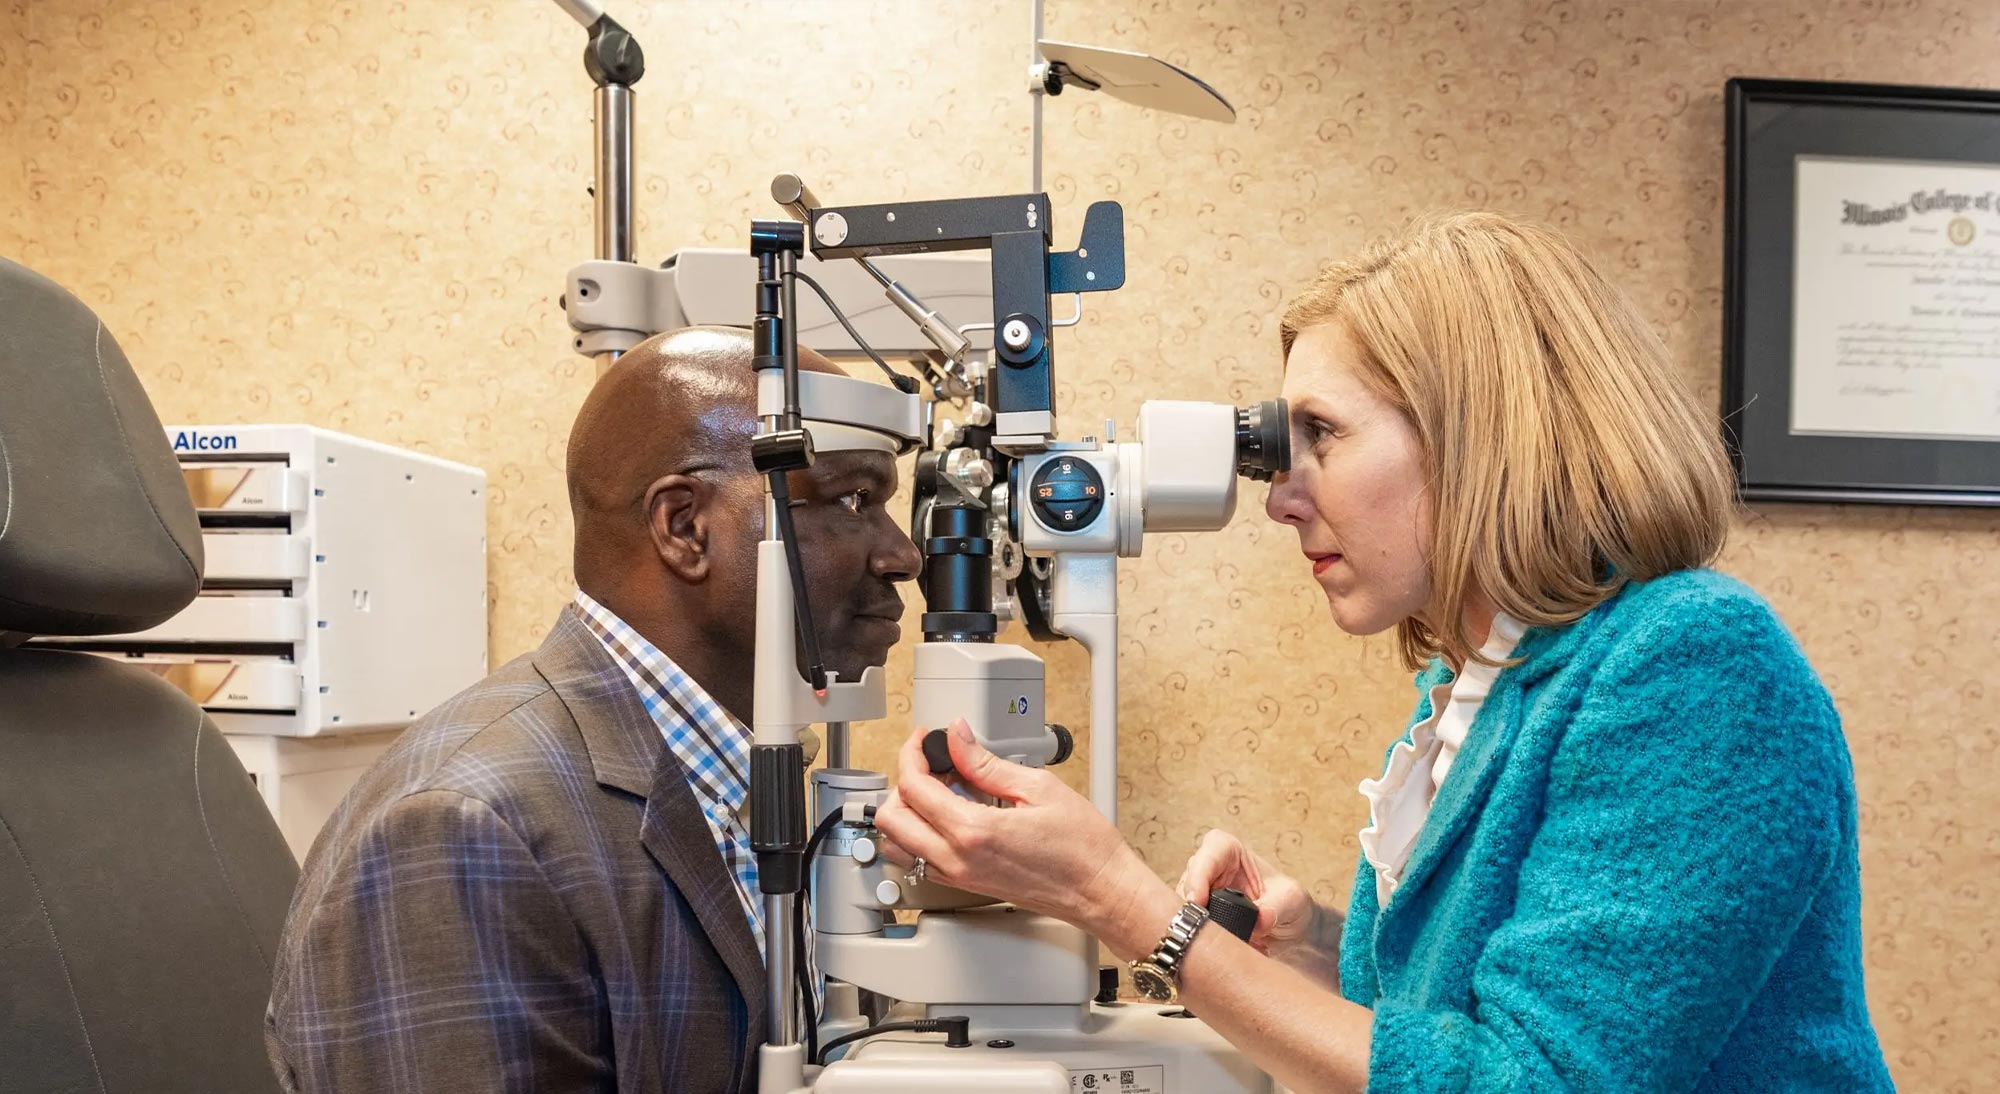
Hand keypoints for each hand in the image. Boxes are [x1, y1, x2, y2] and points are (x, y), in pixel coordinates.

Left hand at [871, 721, 1168, 946]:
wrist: (1100, 890)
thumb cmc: (1083, 847)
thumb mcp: (1037, 788)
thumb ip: (987, 763)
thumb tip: (959, 737)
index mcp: (973, 831)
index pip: (914, 787)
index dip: (913, 754)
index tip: (924, 740)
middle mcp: (958, 859)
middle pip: (892, 819)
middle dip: (903, 783)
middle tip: (930, 764)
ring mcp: (959, 877)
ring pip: (898, 846)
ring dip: (906, 813)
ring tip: (935, 790)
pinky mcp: (966, 885)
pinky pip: (921, 861)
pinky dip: (920, 834)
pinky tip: (949, 816)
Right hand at [1176, 829, 1316, 958]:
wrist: (1288, 932)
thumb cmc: (1289, 904)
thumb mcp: (1292, 900)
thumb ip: (1277, 906)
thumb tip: (1261, 919)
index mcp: (1230, 851)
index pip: (1209, 852)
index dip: (1200, 874)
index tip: (1198, 900)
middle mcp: (1209, 869)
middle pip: (1187, 879)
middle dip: (1190, 903)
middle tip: (1196, 925)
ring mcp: (1198, 894)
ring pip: (1180, 905)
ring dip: (1190, 924)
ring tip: (1207, 942)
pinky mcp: (1194, 918)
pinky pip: (1183, 926)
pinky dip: (1191, 937)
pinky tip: (1203, 949)